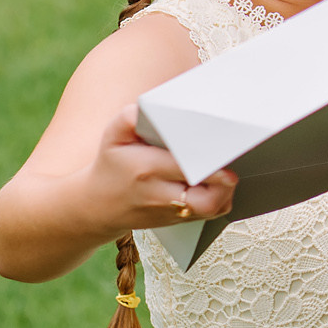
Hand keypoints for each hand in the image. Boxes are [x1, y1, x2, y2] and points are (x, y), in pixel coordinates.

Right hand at [85, 105, 235, 228]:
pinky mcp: (179, 220)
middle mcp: (160, 194)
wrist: (98, 204)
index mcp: (146, 168)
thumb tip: (155, 107)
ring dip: (226, 190)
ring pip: (212, 208)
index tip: (222, 147)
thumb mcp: (114, 135)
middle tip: (229, 160)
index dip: (209, 159)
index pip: (187, 166)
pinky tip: (218, 183)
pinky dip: (221, 200)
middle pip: (206, 196)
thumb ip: (132, 116)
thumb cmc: (112, 164)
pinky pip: (210, 214)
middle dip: (224, 178)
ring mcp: (171, 211)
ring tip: (224, 170)